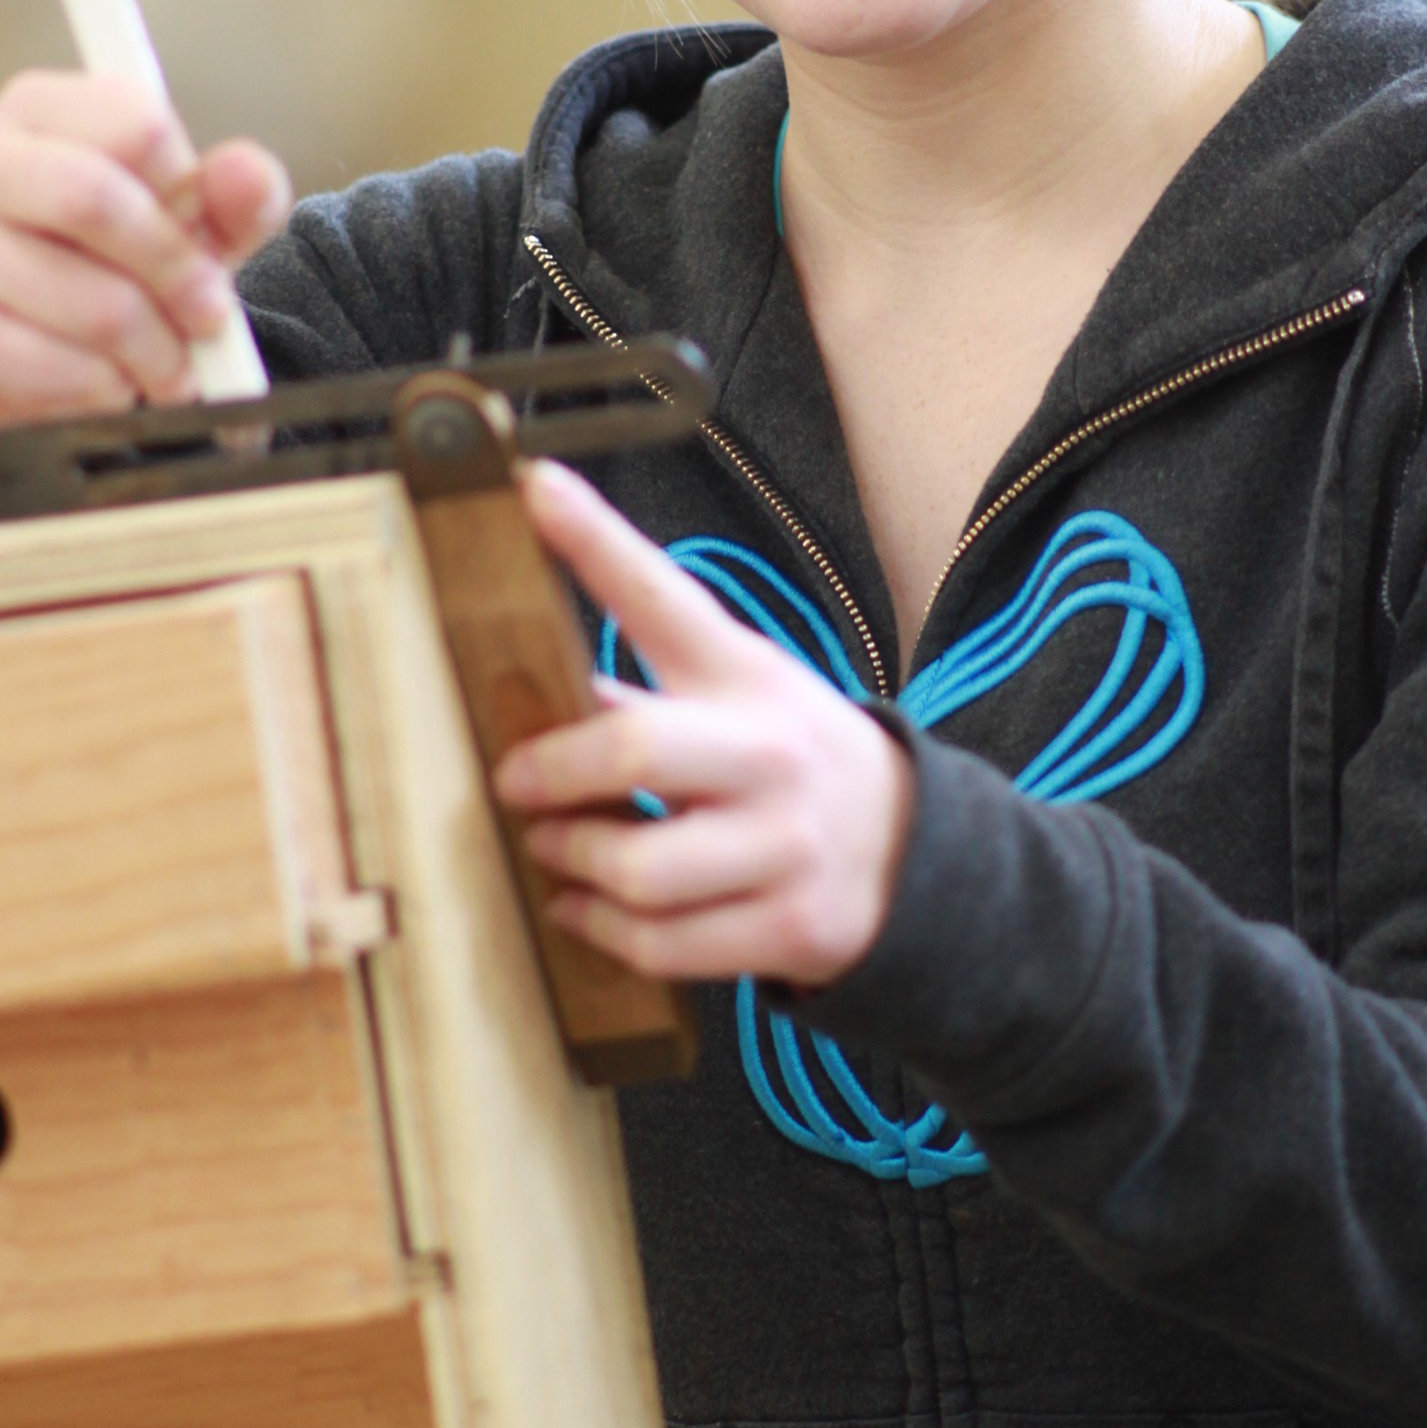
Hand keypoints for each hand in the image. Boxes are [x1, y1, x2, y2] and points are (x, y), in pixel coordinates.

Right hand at [0, 70, 292, 429]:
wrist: (41, 363)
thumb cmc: (124, 267)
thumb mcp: (194, 223)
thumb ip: (235, 196)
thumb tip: (246, 176)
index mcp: (37, 110)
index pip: (135, 126)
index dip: (188, 190)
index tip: (200, 228)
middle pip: (94, 201)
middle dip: (177, 272)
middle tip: (209, 314)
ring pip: (98, 305)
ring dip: (160, 352)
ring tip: (168, 363)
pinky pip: (70, 373)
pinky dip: (116, 393)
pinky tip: (112, 385)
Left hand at [497, 459, 915, 988]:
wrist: (913, 852)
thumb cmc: (786, 761)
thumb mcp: (737, 700)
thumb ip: (645, 690)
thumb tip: (528, 688)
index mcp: (749, 676)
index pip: (663, 596)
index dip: (594, 539)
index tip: (529, 483)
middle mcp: (773, 753)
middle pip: (635, 748)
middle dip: (550, 770)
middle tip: (513, 781)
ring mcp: (787, 847)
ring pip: (636, 869)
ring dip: (571, 861)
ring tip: (554, 848)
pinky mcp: (790, 928)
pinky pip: (659, 943)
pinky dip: (600, 928)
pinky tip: (583, 906)